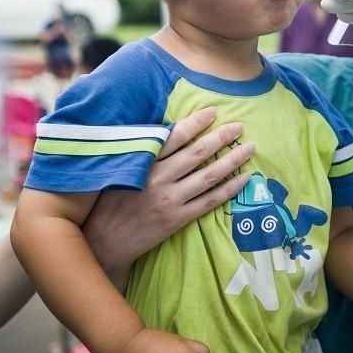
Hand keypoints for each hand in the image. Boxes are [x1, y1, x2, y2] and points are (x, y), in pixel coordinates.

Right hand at [84, 107, 252, 273]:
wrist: (103, 241)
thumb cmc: (109, 201)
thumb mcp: (119, 169)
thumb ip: (142, 151)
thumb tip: (168, 129)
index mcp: (143, 162)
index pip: (175, 136)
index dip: (196, 122)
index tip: (213, 111)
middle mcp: (159, 179)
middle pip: (198, 152)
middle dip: (222, 136)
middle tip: (239, 126)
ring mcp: (171, 200)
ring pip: (209, 175)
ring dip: (232, 160)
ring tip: (249, 147)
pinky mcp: (177, 219)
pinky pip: (210, 201)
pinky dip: (229, 189)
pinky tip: (244, 178)